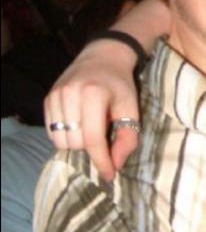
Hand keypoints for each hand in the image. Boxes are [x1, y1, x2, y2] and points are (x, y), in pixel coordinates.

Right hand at [44, 40, 139, 180]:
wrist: (104, 56)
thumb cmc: (120, 84)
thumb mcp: (131, 108)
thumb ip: (127, 137)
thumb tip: (116, 165)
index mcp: (94, 94)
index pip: (93, 138)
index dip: (102, 160)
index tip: (109, 175)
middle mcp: (70, 94)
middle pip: (75, 143)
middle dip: (90, 147)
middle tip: (102, 135)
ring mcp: (56, 96)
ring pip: (60, 140)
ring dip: (75, 143)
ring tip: (90, 128)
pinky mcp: (47, 98)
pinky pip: (51, 131)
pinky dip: (64, 135)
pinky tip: (78, 124)